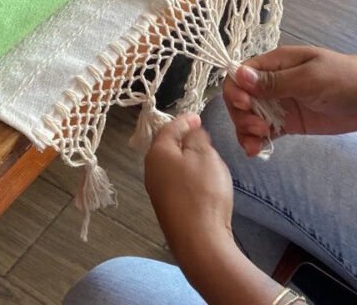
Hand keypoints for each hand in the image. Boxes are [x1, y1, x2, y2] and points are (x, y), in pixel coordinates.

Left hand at [145, 114, 283, 304]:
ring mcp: (156, 190)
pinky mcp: (166, 206)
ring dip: (185, 156)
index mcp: (158, 152)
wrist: (199, 240)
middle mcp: (151, 170)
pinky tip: (199, 177)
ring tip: (203, 153)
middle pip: (166, 146)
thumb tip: (191, 132)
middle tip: (200, 132)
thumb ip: (196, 138)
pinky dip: (186, 172)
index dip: (184, 120)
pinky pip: (175, 180)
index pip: (169, 127)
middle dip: (183, 137)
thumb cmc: (203, 192)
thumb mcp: (205, 155)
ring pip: (171, 164)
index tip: (197, 116)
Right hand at [223, 46, 356, 155]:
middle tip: (260, 128)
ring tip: (257, 144)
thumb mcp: (309, 78)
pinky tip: (257, 150)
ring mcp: (281, 103)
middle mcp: (273, 83)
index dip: (236, 91)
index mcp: (276, 64)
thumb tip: (239, 75)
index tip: (247, 106)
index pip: (240, 74)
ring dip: (245, 130)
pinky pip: (265, 131)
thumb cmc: (346, 79)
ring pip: (249, 117)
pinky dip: (256, 140)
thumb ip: (275, 81)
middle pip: (240, 98)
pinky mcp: (290, 123)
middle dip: (241, 115)